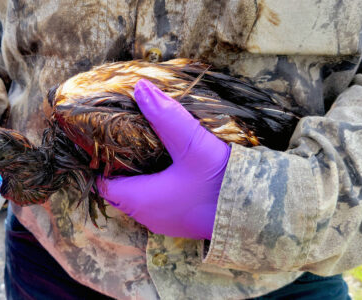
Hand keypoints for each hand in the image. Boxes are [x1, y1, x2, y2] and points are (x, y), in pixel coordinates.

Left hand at [97, 79, 230, 238]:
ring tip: (141, 147)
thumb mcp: (192, 144)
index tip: (101, 140)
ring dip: (137, 176)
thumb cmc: (222, 183)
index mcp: (141, 200)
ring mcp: (166, 222)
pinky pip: (157, 202)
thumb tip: (140, 88)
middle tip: (120, 138)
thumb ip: (165, 116)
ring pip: (139, 197)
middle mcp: (148, 216)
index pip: (102, 184)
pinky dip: (154, 185)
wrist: (263, 213)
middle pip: (119, 190)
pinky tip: (166, 165)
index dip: (98, 162)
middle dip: (117, 166)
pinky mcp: (182, 221)